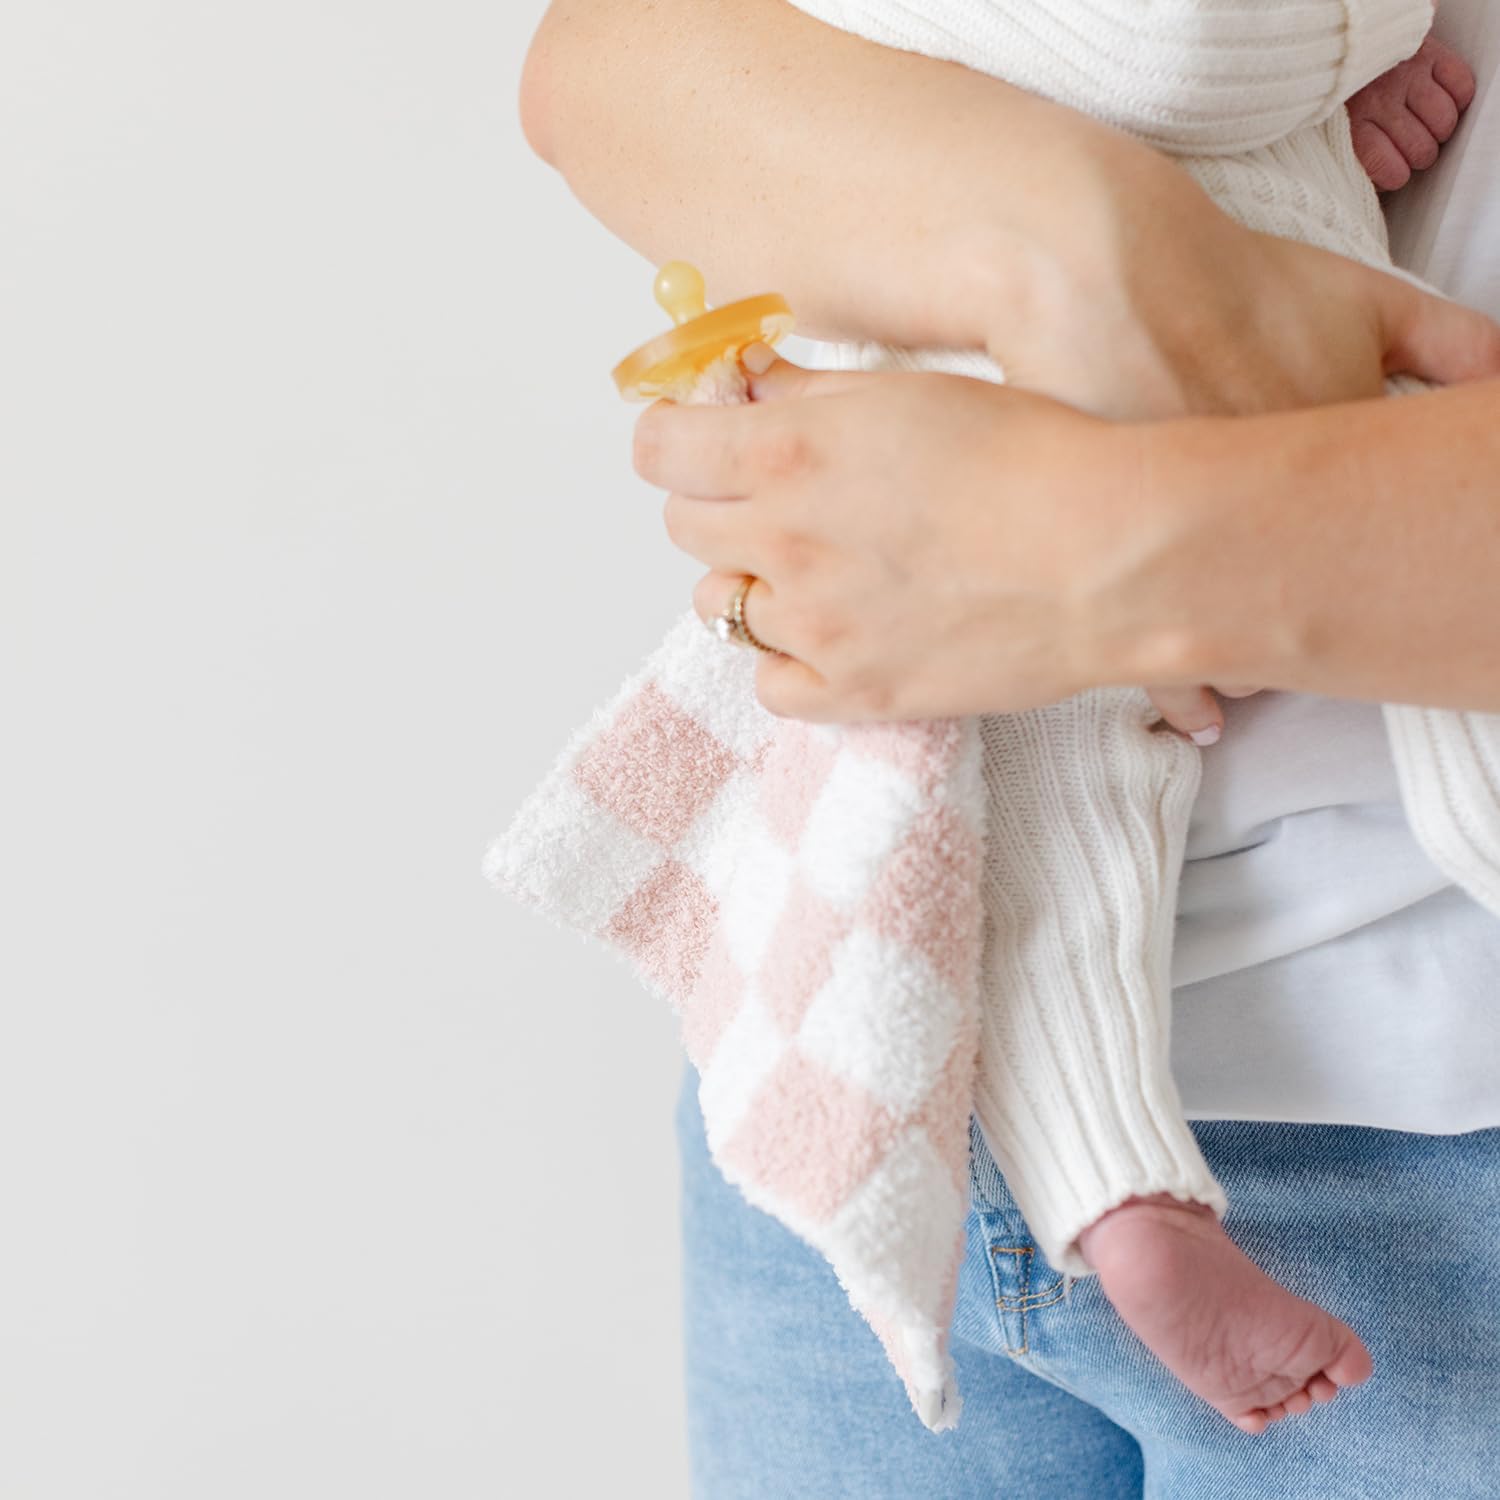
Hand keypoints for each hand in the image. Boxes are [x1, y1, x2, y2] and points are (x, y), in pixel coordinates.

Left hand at [637, 358, 1134, 720]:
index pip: (657, 450)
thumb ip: (806, 395)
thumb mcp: (908, 393)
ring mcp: (813, 628)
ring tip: (820, 568)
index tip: (701, 441)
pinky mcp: (853, 693)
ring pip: (719, 606)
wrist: (1110, 555)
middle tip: (777, 499)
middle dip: (718, 505)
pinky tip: (835, 632)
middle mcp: (782, 543)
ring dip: (752, 582)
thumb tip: (745, 388)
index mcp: (785, 455)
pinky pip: (770, 684)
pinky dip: (789, 659)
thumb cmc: (1028, 454)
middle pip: (684, 527)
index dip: (677, 440)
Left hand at [1347, 34, 1475, 191]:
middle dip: (1420, 156)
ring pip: (1444, 123)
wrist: (1345, 45)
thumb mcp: (1332, 131)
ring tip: (1426, 126)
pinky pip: (1461, 88)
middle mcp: (1383, 101)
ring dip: (1439, 131)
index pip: (1391, 170)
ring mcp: (1409, 76)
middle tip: (1411, 148)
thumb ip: (1353, 158)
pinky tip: (1441, 103)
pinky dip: (1457, 100)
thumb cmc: (1340, 97)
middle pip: (1422, 150)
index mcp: (1354, 126)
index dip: (1397, 177)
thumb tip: (1379, 188)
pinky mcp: (1429, 54)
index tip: (1393, 171)